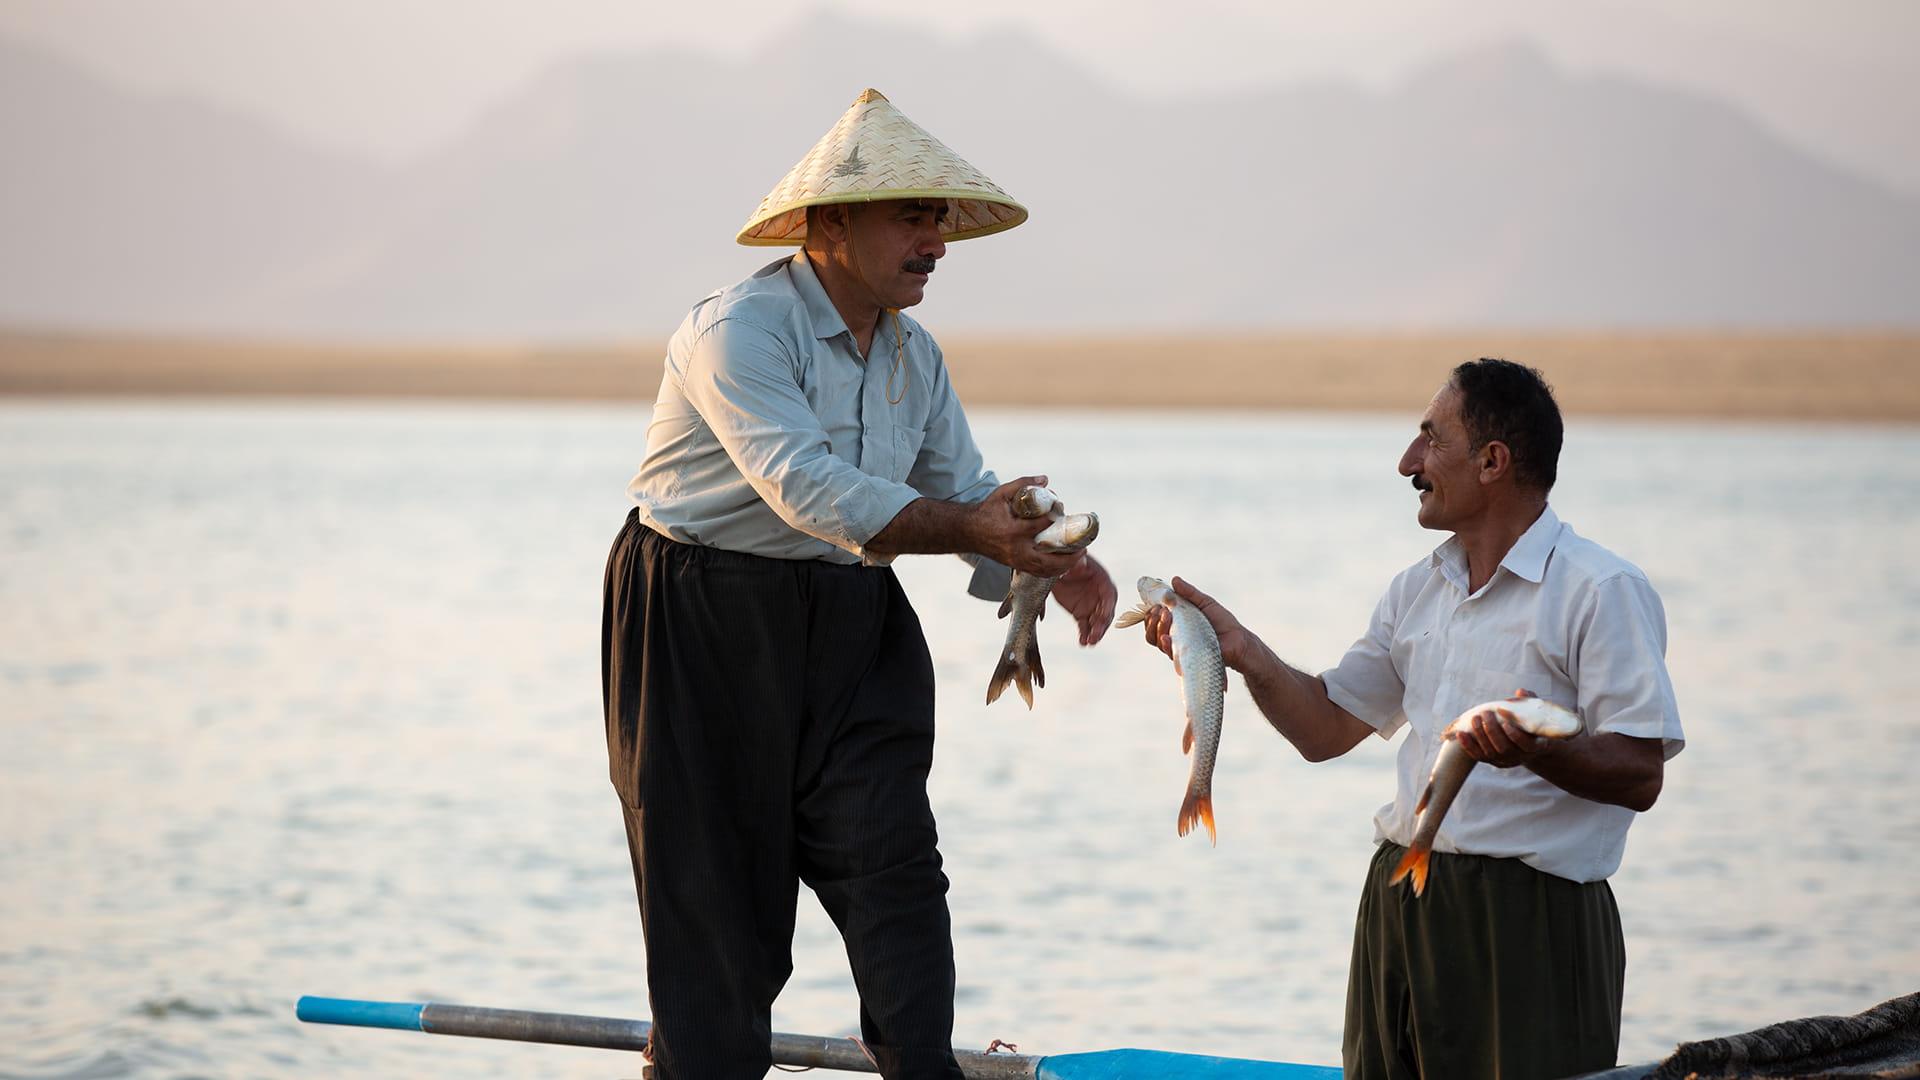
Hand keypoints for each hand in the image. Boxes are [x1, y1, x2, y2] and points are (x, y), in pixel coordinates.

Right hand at [970, 476, 1083, 576]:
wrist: (968, 531)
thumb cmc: (987, 510)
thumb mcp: (1002, 493)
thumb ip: (1023, 484)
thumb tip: (1046, 479)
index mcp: (1012, 530)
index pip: (1040, 526)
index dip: (1054, 519)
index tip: (1064, 511)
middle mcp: (1015, 549)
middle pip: (1048, 559)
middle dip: (1069, 555)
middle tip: (1083, 547)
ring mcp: (1015, 560)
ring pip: (1045, 570)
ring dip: (1064, 566)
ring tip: (1078, 557)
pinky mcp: (1015, 566)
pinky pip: (1037, 573)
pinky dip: (1053, 572)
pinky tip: (1064, 566)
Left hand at [1051, 553, 1116, 645]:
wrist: (1056, 571)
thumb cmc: (1068, 563)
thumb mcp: (1072, 562)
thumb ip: (1078, 563)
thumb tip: (1081, 563)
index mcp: (1103, 581)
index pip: (1109, 595)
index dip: (1107, 606)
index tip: (1103, 616)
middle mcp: (1100, 596)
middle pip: (1105, 613)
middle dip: (1101, 625)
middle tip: (1095, 636)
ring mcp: (1091, 606)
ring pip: (1097, 623)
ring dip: (1095, 633)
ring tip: (1089, 642)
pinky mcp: (1081, 614)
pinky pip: (1085, 627)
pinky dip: (1084, 635)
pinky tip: (1082, 643)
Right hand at [1137, 577, 1255, 671]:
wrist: (1238, 640)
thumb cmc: (1223, 622)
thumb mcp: (1205, 603)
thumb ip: (1190, 593)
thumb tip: (1174, 579)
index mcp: (1176, 623)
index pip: (1154, 619)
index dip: (1150, 611)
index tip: (1154, 601)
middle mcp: (1174, 637)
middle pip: (1150, 631)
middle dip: (1150, 619)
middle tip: (1160, 609)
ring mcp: (1178, 648)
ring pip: (1156, 640)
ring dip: (1156, 627)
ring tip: (1166, 615)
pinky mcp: (1184, 658)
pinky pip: (1168, 652)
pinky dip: (1164, 643)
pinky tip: (1166, 636)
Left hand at [1453, 691, 1543, 768]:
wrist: (1528, 744)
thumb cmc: (1532, 724)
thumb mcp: (1536, 714)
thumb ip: (1530, 702)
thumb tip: (1521, 691)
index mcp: (1535, 746)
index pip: (1526, 745)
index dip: (1515, 736)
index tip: (1506, 724)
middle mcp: (1520, 756)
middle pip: (1504, 748)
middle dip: (1492, 731)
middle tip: (1486, 713)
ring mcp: (1505, 760)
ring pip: (1490, 752)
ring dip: (1480, 735)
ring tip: (1475, 718)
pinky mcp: (1492, 761)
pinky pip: (1478, 756)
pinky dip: (1468, 745)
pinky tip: (1461, 733)